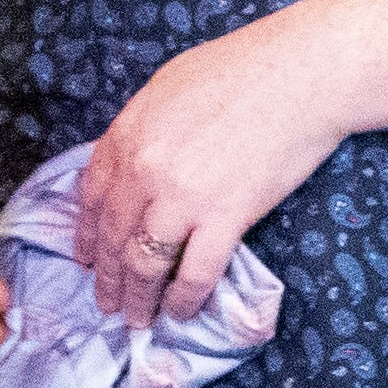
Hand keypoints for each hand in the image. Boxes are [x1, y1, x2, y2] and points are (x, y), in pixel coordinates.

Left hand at [77, 1, 359, 325]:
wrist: (302, 71)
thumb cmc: (242, 68)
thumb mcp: (168, 88)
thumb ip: (141, 130)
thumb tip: (131, 164)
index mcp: (127, 134)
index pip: (92, 198)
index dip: (86, 236)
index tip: (85, 261)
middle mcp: (144, 169)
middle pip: (114, 237)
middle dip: (108, 279)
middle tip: (107, 305)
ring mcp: (182, 196)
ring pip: (146, 263)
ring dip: (139, 299)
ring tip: (139, 319)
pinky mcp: (226, 217)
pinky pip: (195, 272)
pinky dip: (184, 299)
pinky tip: (181, 312)